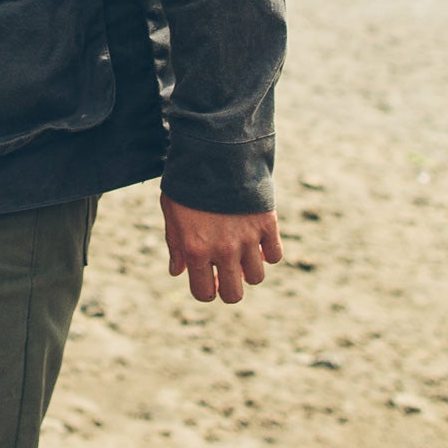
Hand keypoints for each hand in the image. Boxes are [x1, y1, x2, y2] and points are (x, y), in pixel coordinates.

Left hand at [161, 194, 282, 304]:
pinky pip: (274, 255)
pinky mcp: (267, 225)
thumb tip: (178, 272)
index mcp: (196, 250)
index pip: (204, 293)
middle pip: (234, 295)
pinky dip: (268, 252)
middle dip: (229, 288)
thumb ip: (175, 245)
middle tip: (227, 273)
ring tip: (242, 253)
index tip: (208, 280)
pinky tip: (257, 240)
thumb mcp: (172, 213)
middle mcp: (223, 250)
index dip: (205, 291)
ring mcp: (248, 239)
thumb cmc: (189, 183)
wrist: (216, 152)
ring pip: (257, 277)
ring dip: (249, 270)